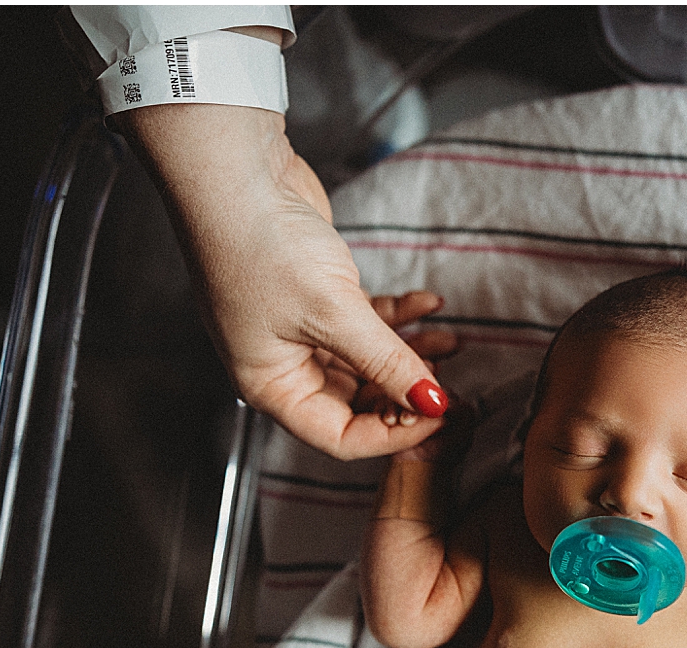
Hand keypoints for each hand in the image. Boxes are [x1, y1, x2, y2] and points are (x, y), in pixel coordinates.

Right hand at [117, 103, 454, 460]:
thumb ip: (387, 362)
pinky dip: (398, 316)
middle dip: (405, 393)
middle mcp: (282, 365)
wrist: (234, 171)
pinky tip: (429, 303)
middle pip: (357, 402)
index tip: (438, 413)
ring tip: (452, 342)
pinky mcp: (316, 297)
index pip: (340, 437)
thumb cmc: (259, 244)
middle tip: (451, 382)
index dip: (393, 432)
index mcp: (271, 386)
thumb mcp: (334, 313)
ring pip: (367, 361)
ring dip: (410, 353)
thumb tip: (432, 401)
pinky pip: (366, 323)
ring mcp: (298, 330)